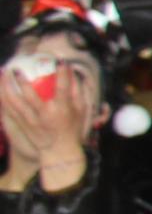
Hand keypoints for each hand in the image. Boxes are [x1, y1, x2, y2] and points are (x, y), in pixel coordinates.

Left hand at [0, 60, 93, 191]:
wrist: (59, 151)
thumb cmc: (72, 129)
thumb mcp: (81, 111)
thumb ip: (78, 91)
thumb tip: (73, 73)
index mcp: (62, 110)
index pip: (62, 88)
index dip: (62, 73)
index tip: (59, 61)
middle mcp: (45, 115)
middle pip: (30, 95)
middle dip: (22, 80)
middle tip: (17, 68)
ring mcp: (31, 121)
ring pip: (14, 101)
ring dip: (6, 86)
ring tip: (3, 73)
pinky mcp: (22, 125)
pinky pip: (9, 109)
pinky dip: (3, 97)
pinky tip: (0, 88)